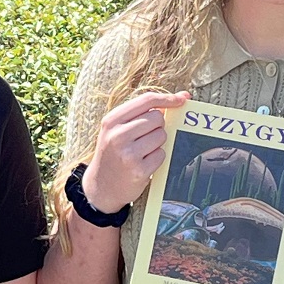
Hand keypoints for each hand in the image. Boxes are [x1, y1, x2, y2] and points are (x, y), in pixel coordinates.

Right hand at [82, 91, 189, 212]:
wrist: (100, 185)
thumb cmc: (113, 152)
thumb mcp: (115, 129)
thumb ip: (140, 113)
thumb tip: (180, 98)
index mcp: (112, 120)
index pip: (146, 100)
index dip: (167, 98)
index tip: (182, 99)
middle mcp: (118, 135)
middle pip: (157, 117)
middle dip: (158, 126)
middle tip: (145, 137)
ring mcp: (128, 154)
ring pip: (161, 136)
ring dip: (157, 143)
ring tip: (142, 151)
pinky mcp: (139, 170)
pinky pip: (161, 154)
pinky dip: (157, 158)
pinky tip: (143, 163)